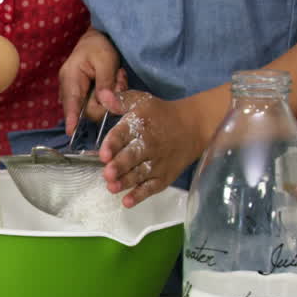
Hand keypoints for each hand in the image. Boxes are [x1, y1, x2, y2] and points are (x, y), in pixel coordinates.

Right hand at [57, 29, 127, 132]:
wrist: (96, 38)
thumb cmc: (99, 46)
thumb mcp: (106, 60)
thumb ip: (106, 83)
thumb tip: (107, 104)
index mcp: (71, 77)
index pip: (71, 102)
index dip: (71, 118)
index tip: (71, 132)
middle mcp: (68, 87)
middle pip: (85, 109)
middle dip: (106, 102)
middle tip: (120, 81)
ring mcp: (74, 92)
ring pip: (92, 108)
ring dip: (108, 98)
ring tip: (117, 77)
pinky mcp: (81, 94)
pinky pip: (94, 104)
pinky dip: (107, 97)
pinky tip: (113, 82)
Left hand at [97, 90, 205, 207]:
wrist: (194, 125)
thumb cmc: (161, 114)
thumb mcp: (142, 101)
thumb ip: (120, 100)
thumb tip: (103, 95)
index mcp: (139, 125)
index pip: (124, 134)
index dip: (113, 144)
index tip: (104, 154)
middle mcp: (148, 144)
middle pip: (132, 156)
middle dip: (119, 165)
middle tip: (107, 173)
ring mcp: (157, 162)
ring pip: (140, 173)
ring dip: (126, 181)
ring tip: (112, 187)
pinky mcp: (164, 176)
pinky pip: (152, 187)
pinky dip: (140, 195)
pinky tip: (127, 202)